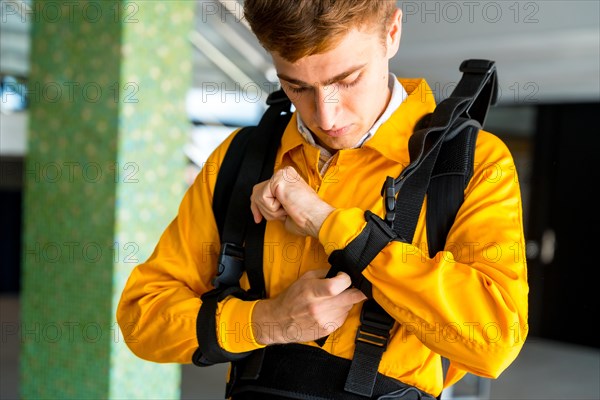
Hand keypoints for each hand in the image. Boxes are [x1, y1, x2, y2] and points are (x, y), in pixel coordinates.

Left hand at [250, 166, 334, 236]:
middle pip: (256, 191)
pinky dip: (272, 208)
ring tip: (287, 210)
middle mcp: (284, 174)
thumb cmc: (306, 218)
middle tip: (274, 216)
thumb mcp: (284, 211)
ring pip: (258, 196)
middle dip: (259, 209)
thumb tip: (261, 210)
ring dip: (270, 211)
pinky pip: (263, 197)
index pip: (262, 189)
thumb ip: (274, 205)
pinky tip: (286, 206)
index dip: (257, 206)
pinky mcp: (279, 179)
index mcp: (287, 180)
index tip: (258, 218)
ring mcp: (281, 175)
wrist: (315, 218)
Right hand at [251, 269, 366, 343]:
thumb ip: (325, 273)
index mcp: (311, 291)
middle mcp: (318, 307)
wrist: (279, 321)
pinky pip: (343, 317)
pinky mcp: (327, 330)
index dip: (346, 279)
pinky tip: (330, 309)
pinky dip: (341, 311)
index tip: (344, 276)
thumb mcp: (304, 278)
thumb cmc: (292, 298)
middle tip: (358, 287)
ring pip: (349, 307)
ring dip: (346, 301)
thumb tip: (342, 272)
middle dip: (357, 291)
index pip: (337, 286)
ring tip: (335, 298)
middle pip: (350, 298)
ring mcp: (324, 320)